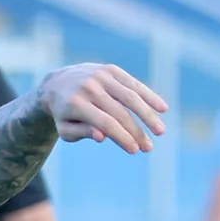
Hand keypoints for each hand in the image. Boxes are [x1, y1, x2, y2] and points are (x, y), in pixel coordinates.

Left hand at [36, 63, 166, 153]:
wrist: (56, 83)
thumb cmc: (63, 113)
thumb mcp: (64, 128)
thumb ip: (81, 133)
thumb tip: (102, 137)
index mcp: (76, 104)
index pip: (106, 123)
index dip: (122, 137)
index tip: (134, 150)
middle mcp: (90, 88)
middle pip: (120, 112)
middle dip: (137, 132)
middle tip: (149, 148)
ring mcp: (102, 77)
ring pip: (131, 97)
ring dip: (148, 115)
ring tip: (160, 131)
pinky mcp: (111, 70)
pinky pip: (134, 84)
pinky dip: (149, 96)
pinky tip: (162, 109)